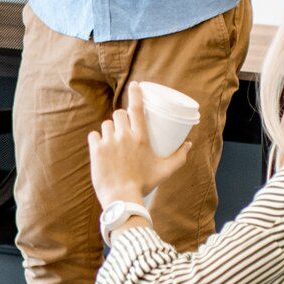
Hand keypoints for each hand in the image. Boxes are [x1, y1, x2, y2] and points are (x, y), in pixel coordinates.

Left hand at [86, 88, 189, 208]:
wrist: (121, 198)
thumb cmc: (144, 184)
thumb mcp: (165, 171)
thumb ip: (179, 157)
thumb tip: (189, 144)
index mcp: (141, 138)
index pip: (136, 108)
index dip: (135, 93)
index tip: (135, 85)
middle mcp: (124, 136)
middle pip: (119, 114)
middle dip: (121, 118)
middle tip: (124, 129)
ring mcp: (109, 142)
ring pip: (106, 124)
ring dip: (110, 130)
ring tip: (114, 142)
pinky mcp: (96, 150)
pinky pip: (94, 135)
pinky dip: (97, 140)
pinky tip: (101, 148)